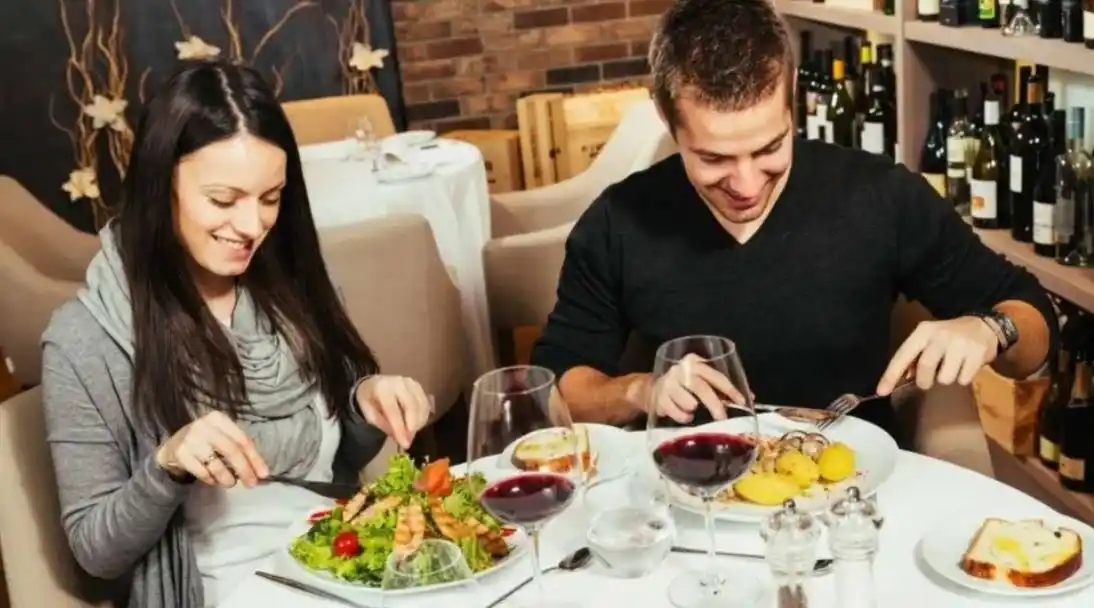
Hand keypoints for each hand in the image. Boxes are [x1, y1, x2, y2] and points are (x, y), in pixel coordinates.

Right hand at [155, 411, 268, 487]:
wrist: (172, 448)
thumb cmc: (205, 443)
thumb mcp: (222, 438)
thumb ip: (240, 450)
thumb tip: (261, 471)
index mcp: (219, 419)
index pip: (242, 439)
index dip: (255, 458)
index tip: (264, 474)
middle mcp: (204, 426)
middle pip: (231, 450)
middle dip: (245, 469)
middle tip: (252, 483)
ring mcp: (190, 439)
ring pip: (216, 464)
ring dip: (227, 478)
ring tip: (230, 483)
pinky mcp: (180, 454)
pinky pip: (202, 472)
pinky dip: (211, 479)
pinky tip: (214, 481)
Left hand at [356, 375, 432, 449]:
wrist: (374, 383)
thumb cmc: (370, 400)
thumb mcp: (368, 413)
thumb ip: (381, 424)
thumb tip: (398, 436)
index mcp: (382, 388)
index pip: (393, 409)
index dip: (400, 428)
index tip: (404, 444)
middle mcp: (399, 382)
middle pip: (412, 406)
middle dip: (412, 426)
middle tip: (409, 441)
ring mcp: (411, 383)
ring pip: (422, 405)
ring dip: (419, 423)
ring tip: (410, 433)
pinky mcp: (419, 386)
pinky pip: (426, 404)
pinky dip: (423, 417)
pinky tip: (415, 424)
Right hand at [648, 354, 749, 423]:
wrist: (653, 389)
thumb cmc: (685, 385)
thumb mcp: (702, 381)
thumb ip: (723, 389)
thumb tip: (750, 398)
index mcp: (694, 362)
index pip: (716, 376)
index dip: (730, 390)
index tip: (742, 402)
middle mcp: (680, 370)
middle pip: (700, 387)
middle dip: (714, 404)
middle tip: (722, 418)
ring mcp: (667, 383)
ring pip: (686, 401)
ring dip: (693, 409)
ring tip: (694, 411)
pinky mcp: (658, 397)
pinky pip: (674, 411)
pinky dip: (682, 417)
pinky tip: (686, 416)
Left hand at [878, 316, 998, 394]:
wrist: (983, 325)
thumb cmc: (948, 337)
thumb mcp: (928, 341)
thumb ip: (914, 358)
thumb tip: (904, 378)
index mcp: (923, 332)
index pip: (902, 355)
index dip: (890, 375)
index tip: (881, 391)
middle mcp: (940, 335)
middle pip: (925, 368)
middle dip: (925, 381)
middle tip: (929, 380)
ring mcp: (960, 344)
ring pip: (945, 378)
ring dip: (946, 379)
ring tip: (952, 367)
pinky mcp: (977, 353)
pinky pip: (963, 379)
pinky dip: (962, 378)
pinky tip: (965, 366)